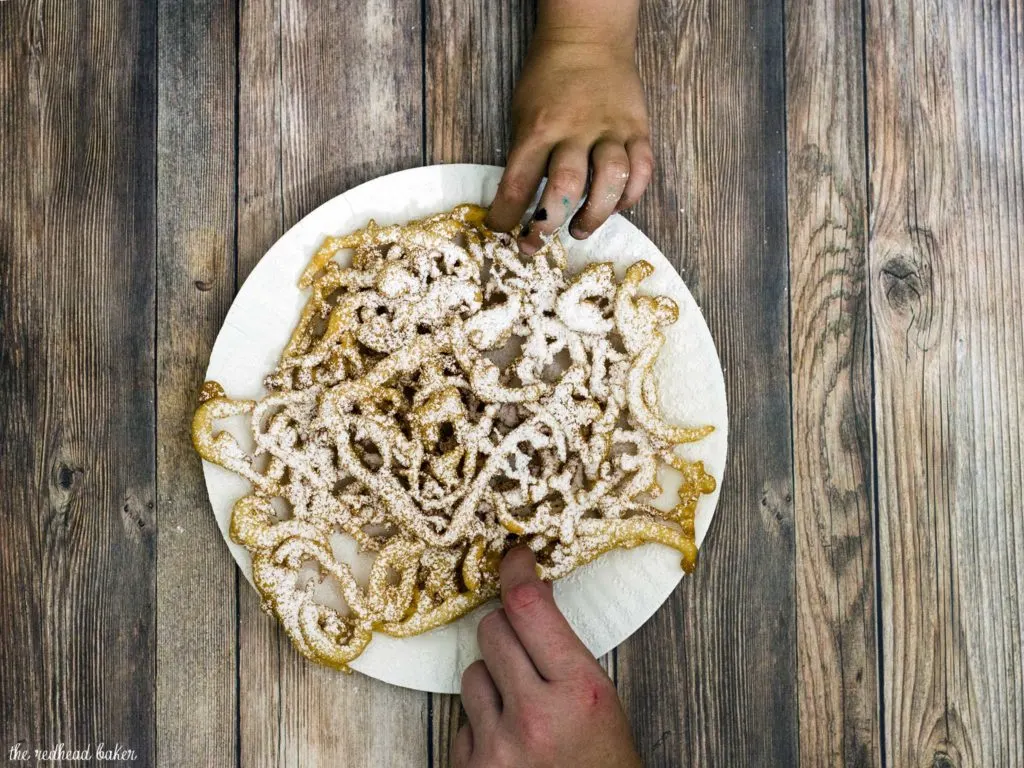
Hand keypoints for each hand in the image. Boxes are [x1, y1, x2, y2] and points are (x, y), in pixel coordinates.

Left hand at [454, 547, 640, 767]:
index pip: (529, 609)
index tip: (513, 558)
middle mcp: (534, 717)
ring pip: (472, 672)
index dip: (516, 572)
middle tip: (526, 647)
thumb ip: (564, 652)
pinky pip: (461, 719)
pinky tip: (510, 745)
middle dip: (506, 629)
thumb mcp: (602, 702)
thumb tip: (530, 596)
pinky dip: (482, 724)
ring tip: (522, 710)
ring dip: (492, 680)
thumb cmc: (604, 765)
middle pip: (492, 630)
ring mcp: (496, 748)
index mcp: (579, 693)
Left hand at [486, 13, 652, 254]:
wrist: (588, 38)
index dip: (506, 215)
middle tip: (537, 241)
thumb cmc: (547, 81)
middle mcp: (575, 130)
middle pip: (565, 186)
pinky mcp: (637, 129)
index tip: (501, 231)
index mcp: (538, 128)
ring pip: (610, 181)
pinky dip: (630, 196)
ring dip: (594, 215)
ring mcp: (610, 130)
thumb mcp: (521, 113)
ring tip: (579, 228)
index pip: (517, 182)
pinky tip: (615, 206)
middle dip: (548, 222)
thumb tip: (518, 204)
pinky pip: (642, 170)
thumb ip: (524, 156)